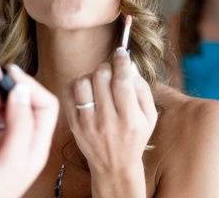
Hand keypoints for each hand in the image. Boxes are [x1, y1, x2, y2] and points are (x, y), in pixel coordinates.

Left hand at [62, 47, 157, 196]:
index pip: (122, 82)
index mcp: (130, 119)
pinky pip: (68, 93)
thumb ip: (142, 89)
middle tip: (110, 71)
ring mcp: (88, 123)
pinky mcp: (74, 124)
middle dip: (107, 67)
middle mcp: (107, 121)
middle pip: (101, 78)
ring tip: (98, 82)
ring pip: (83, 83)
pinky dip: (77, 85)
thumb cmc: (135, 138)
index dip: (121, 62)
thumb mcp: (150, 117)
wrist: (114, 167)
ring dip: (91, 76)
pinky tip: (86, 90)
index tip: (121, 52)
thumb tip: (130, 65)